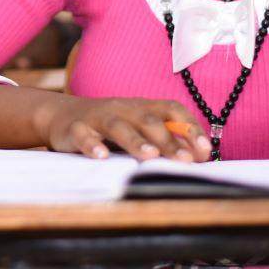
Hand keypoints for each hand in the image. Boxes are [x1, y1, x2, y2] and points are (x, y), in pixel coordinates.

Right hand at [39, 96, 211, 162]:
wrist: (63, 116)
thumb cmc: (110, 127)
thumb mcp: (138, 129)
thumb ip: (166, 140)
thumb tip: (200, 158)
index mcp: (143, 107)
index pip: (171, 110)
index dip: (190, 127)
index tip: (205, 150)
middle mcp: (123, 109)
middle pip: (148, 120)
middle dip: (168, 141)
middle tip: (185, 160)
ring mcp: (99, 117)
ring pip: (118, 126)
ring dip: (136, 141)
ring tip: (150, 156)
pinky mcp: (76, 129)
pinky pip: (84, 135)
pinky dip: (92, 145)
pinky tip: (101, 156)